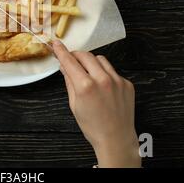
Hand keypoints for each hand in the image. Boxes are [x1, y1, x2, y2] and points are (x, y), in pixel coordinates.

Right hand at [53, 40, 140, 167]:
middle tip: (71, 59)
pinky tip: (102, 85)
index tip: (56, 44)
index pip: (70, 61)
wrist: (116, 138)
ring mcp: (117, 80)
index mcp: (85, 86)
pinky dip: (104, 72)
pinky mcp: (126, 83)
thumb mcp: (74, 105)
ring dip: (91, 61)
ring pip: (100, 59)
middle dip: (76, 55)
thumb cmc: (92, 126)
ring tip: (87, 72)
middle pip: (86, 55)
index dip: (61, 51)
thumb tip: (64, 67)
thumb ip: (69, 82)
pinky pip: (112, 70)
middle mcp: (102, 79)